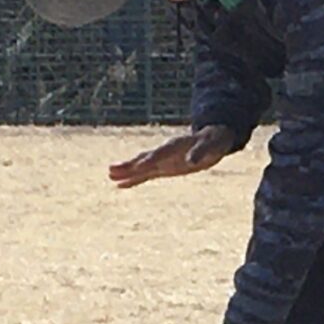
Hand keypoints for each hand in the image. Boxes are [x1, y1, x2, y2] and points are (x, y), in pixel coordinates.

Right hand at [109, 126, 237, 188]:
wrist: (212, 138)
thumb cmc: (213, 141)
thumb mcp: (211, 146)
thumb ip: (201, 153)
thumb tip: (192, 161)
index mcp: (176, 145)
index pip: (161, 153)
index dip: (150, 160)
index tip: (138, 167)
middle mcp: (165, 152)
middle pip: (145, 158)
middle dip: (130, 165)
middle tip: (111, 170)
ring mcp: (163, 159)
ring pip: (141, 166)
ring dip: (127, 171)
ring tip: (109, 175)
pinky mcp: (163, 167)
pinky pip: (146, 174)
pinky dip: (134, 179)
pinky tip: (120, 185)